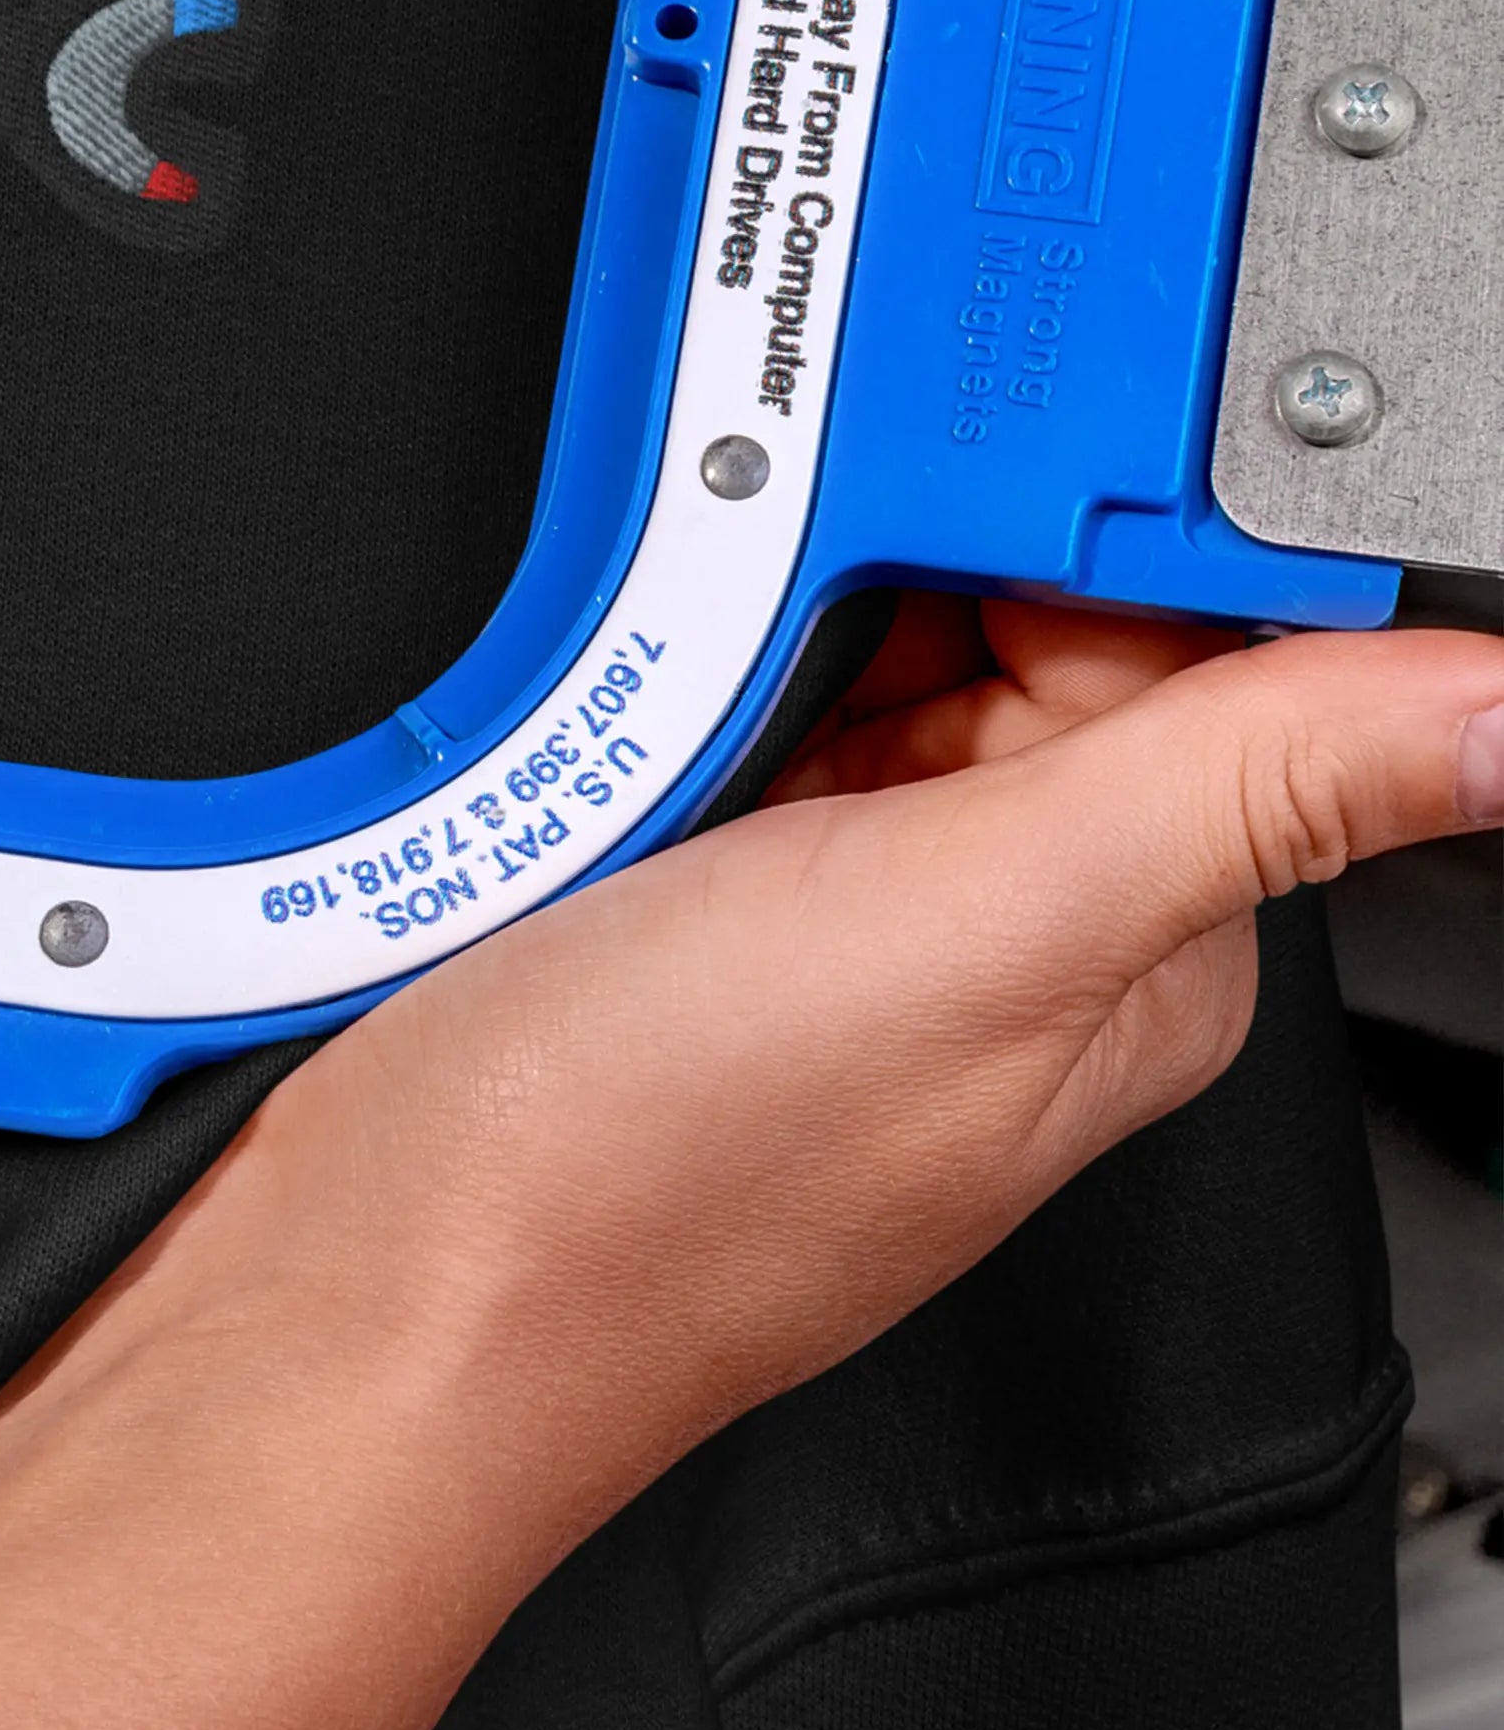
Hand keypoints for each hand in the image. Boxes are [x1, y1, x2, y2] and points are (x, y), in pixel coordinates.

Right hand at [0, 599, 1503, 1729]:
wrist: (342, 1285)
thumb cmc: (632, 1182)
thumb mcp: (958, 941)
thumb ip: (1231, 792)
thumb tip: (1503, 711)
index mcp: (1131, 944)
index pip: (1204, 636)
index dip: (1092, 513)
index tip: (971, 444)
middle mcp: (994, 926)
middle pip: (1009, 615)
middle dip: (895, 541)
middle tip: (766, 558)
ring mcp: (822, 907)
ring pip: (845, 641)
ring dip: (756, 595)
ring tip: (661, 655)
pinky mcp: (669, 892)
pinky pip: (711, 702)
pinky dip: (662, 658)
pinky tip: (606, 697)